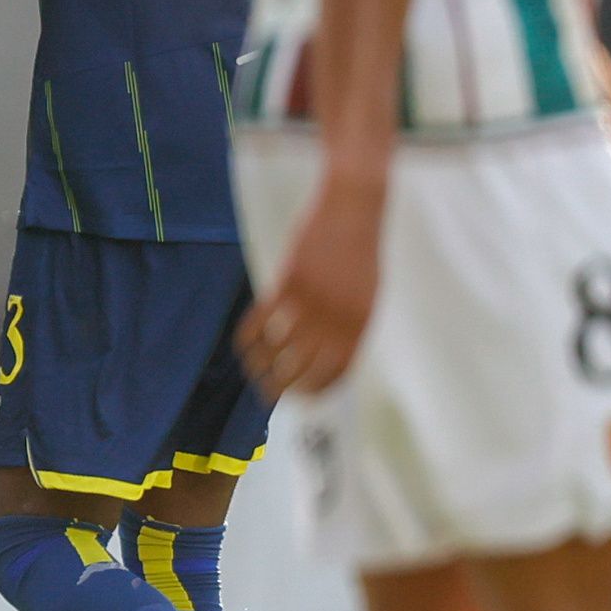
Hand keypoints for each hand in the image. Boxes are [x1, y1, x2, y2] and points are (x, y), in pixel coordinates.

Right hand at [239, 172, 383, 394]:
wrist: (353, 213)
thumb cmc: (360, 254)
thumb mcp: (367, 296)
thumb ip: (349, 327)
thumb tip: (330, 356)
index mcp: (359, 326)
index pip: (335, 374)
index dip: (314, 391)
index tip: (300, 398)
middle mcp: (335, 320)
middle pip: (301, 370)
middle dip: (281, 388)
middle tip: (267, 393)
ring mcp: (310, 302)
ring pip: (276, 350)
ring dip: (259, 366)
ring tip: (251, 371)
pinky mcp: (287, 283)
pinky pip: (260, 321)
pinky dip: (248, 337)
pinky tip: (243, 344)